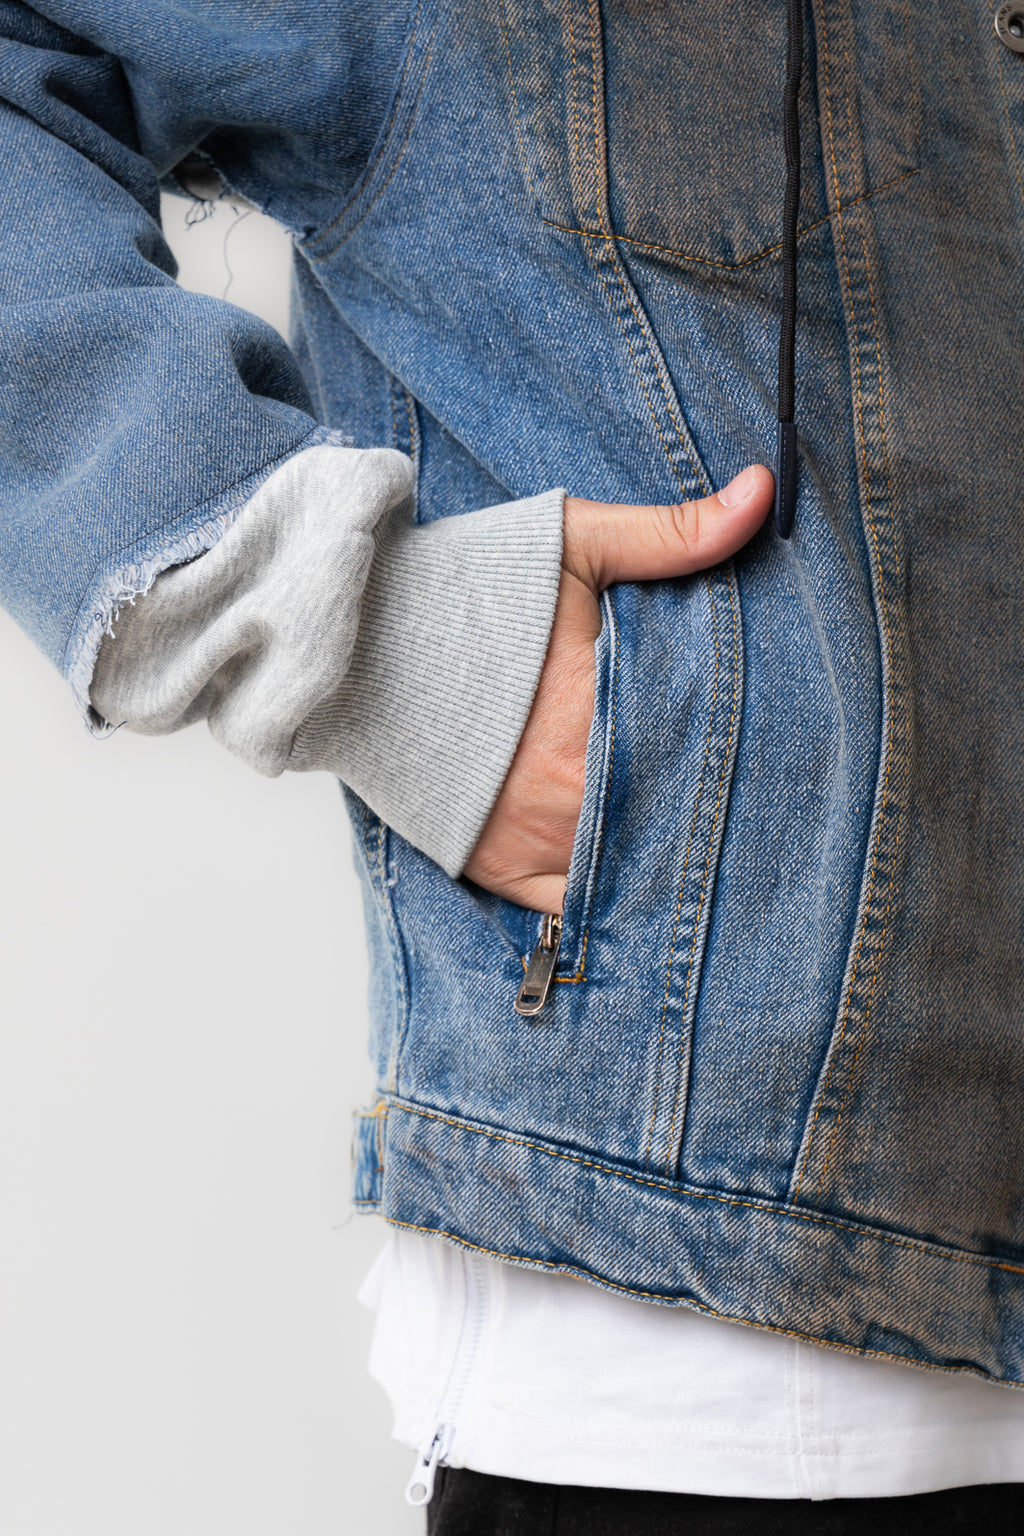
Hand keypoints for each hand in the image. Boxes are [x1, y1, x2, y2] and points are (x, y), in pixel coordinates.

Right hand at [463, 465, 774, 911]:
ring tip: (703, 850)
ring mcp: (531, 841)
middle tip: (755, 813)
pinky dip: (603, 898)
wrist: (359, 641)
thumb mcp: (572, 544)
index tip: (778, 763)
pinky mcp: (495, 868)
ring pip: (628, 874)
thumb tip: (760, 492)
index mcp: (599, 722)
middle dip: (709, 817)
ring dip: (661, 861)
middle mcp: (570, 797)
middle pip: (673, 827)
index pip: (705, 763)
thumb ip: (672, 532)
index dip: (745, 767)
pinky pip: (570, 909)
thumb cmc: (468, 591)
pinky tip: (636, 879)